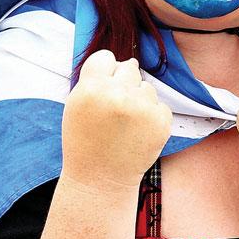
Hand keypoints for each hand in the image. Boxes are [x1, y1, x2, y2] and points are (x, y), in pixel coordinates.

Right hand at [61, 50, 172, 193]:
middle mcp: (119, 95)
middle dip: (122, 83)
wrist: (100, 180)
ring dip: (138, 99)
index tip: (101, 89)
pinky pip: (159, 104)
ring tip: (124, 124)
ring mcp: (143, 108)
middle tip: (113, 110)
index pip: (106, 57)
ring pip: (146, 86)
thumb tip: (127, 61)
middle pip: (129, 67)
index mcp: (92, 88)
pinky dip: (151, 116)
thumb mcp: (76, 105)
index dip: (103, 72)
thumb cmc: (85, 141)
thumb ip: (96, 79)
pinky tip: (137, 133)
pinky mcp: (161, 121)